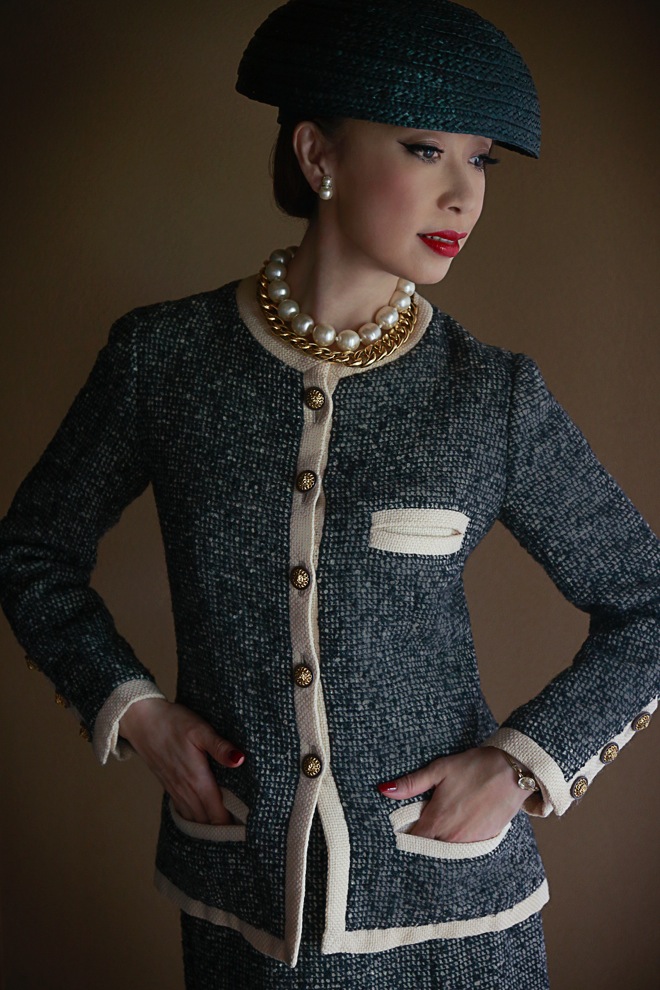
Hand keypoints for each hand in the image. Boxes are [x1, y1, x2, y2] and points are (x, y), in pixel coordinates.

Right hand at [118, 698, 243, 825]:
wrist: (142, 720)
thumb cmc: (173, 722)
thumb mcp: (200, 729)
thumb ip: (220, 747)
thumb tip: (240, 760)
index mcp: (197, 780)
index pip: (217, 814)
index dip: (232, 824)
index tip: (247, 827)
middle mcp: (185, 790)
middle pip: (206, 821)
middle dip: (223, 828)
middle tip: (242, 829)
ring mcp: (175, 789)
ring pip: (194, 818)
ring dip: (209, 825)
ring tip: (227, 826)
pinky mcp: (169, 785)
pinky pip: (183, 810)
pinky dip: (195, 817)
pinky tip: (204, 815)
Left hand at [377, 746, 528, 841]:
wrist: (512, 771)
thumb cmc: (474, 767)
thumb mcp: (439, 769)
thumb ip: (411, 783)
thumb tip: (384, 791)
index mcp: (438, 820)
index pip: (413, 840)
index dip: (406, 835)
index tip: (402, 828)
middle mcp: (453, 837)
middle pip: (430, 847)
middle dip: (424, 839)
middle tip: (423, 824)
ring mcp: (471, 842)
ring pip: (448, 849)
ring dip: (442, 841)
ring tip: (444, 823)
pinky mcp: (486, 841)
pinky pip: (466, 847)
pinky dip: (460, 841)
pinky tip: (461, 825)